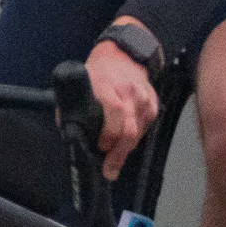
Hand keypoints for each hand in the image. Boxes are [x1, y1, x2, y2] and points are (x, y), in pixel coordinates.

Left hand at [84, 28, 160, 181]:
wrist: (124, 56)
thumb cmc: (99, 73)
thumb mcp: (82, 84)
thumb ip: (73, 107)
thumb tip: (71, 134)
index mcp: (108, 85)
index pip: (114, 110)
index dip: (109, 133)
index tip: (101, 147)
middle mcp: (129, 92)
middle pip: (129, 129)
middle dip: (118, 153)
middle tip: (109, 170)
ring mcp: (144, 99)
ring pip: (137, 133)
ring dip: (124, 149)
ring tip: (113, 161)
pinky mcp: (154, 105)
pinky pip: (144, 130)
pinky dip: (133, 140)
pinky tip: (124, 144)